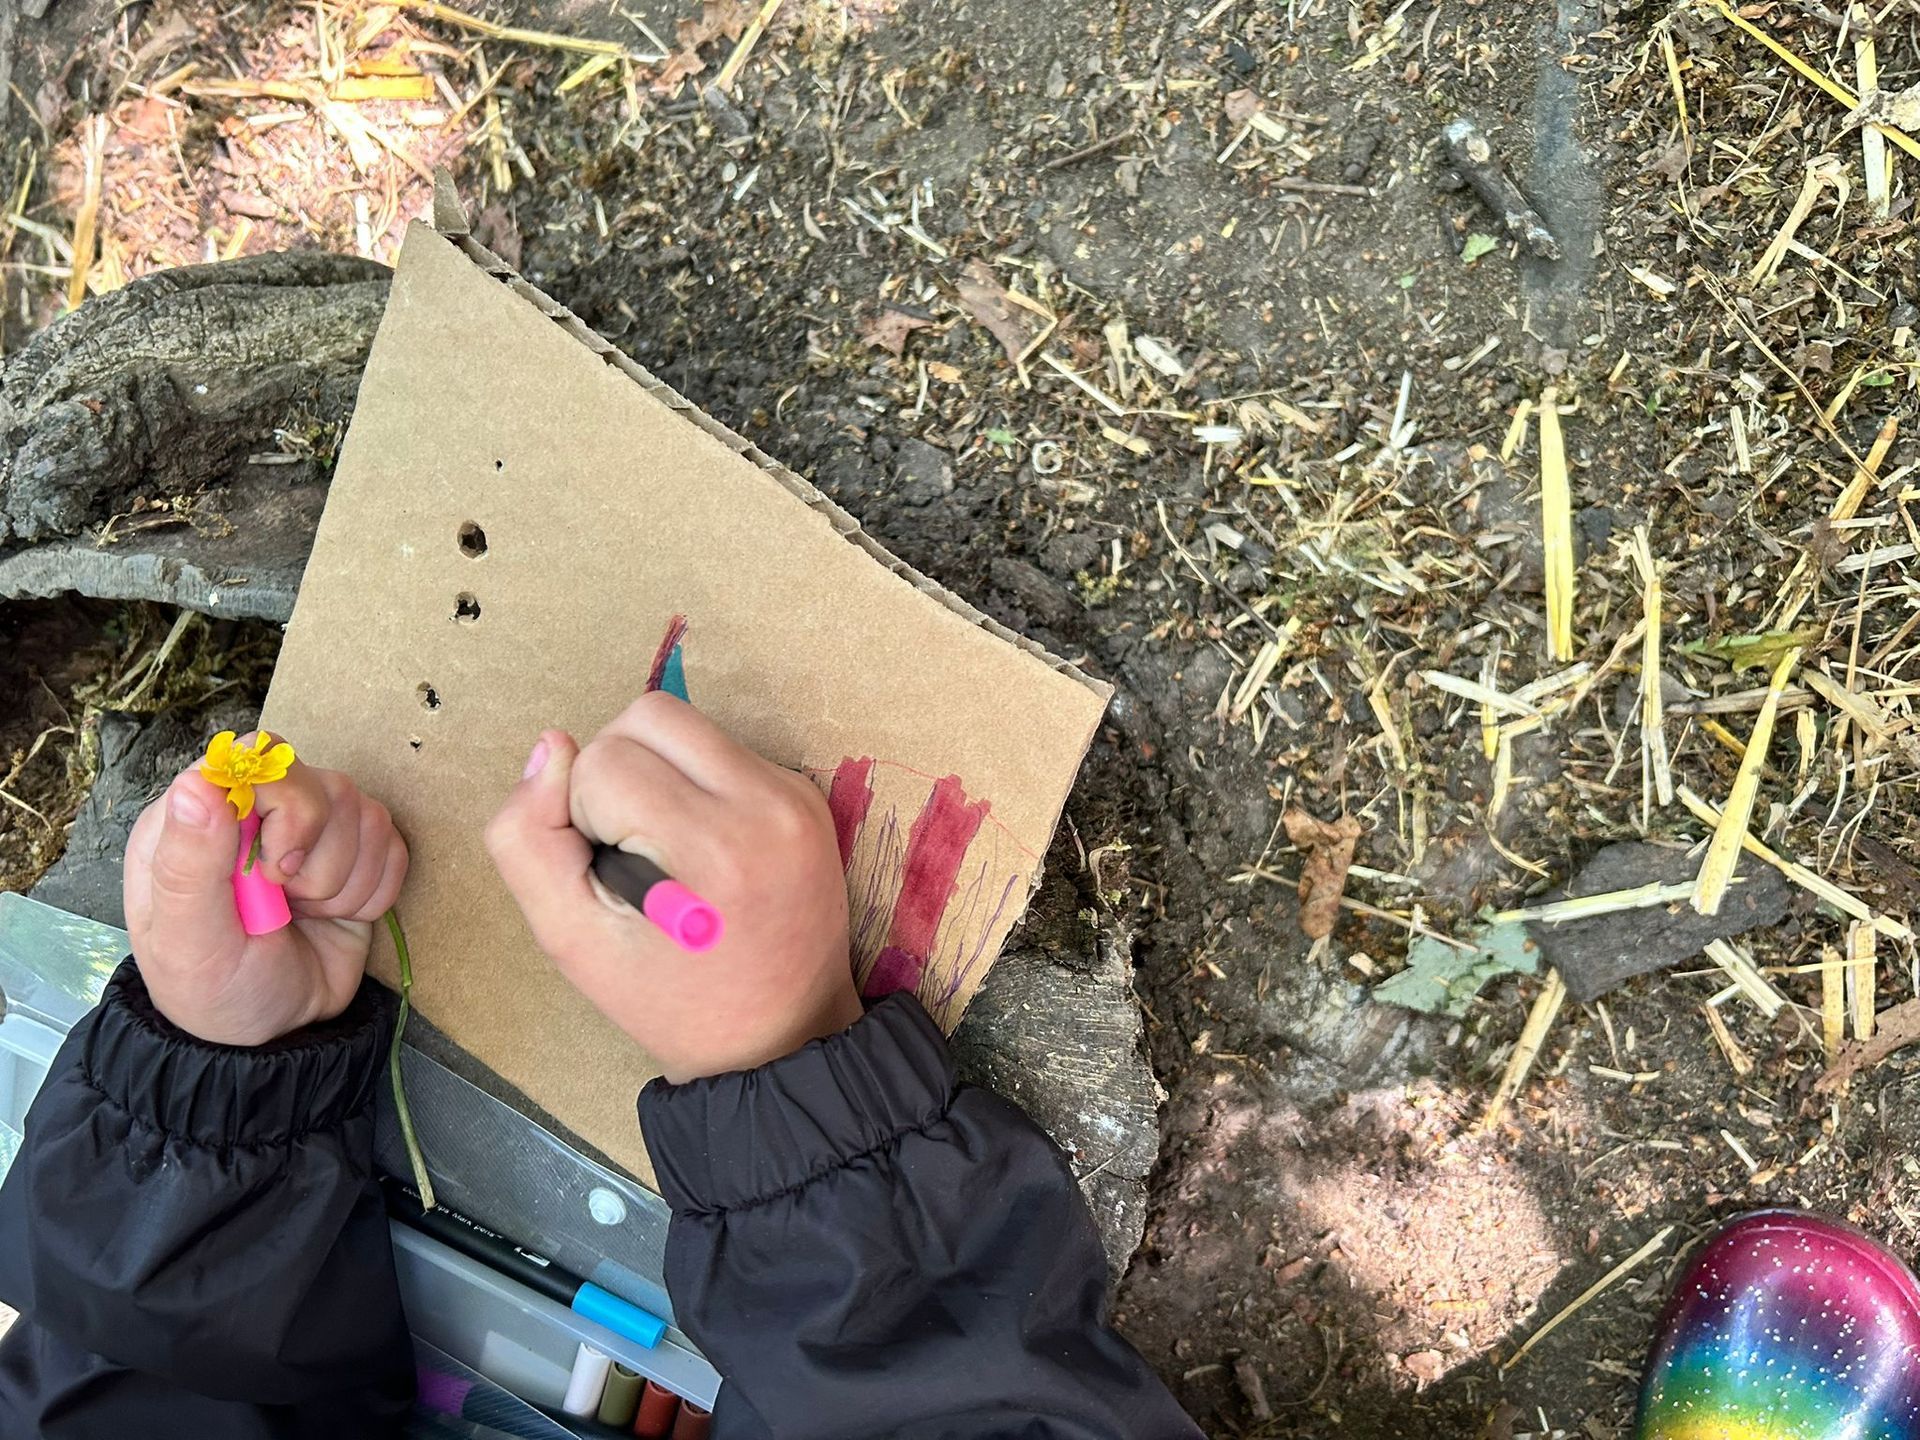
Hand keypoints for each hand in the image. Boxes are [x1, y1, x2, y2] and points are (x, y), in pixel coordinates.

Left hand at [124, 741, 408, 1045]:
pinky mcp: (356, 855)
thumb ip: (188, 863)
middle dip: (319, 856)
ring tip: (308, 915)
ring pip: (365, 813)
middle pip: (322, 783)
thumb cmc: (215, 990)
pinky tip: (338, 916)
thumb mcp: (188, 940)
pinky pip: (394, 844)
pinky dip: (374, 891)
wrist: (276, 1033)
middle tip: (290, 900)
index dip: (285, 804)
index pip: (258, 757)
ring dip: (344, 882)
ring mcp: (310, 830)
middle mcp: (257, 812)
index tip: (278, 866)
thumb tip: (200, 784)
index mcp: (198, 816)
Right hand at [486, 693, 861, 1082]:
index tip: (616, 876)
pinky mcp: (808, 794)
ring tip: (663, 845)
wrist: (781, 1037)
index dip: (584, 816)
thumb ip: (529, 841)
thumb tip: (549, 746)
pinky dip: (694, 781)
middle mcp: (767, 805)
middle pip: (647, 715)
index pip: (601, 761)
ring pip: (685, 722)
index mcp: (713, 847)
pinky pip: (722, 746)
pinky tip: (699, 845)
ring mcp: (795, 795)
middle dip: (615, 773)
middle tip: (631, 850)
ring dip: (654, 769)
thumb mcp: (573, 942)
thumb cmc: (674, 1002)